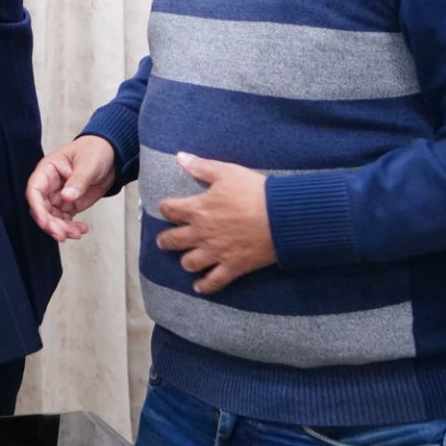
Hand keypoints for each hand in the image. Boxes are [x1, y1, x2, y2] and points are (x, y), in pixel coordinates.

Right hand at [26, 135, 117, 241]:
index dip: (37, 207)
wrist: (110, 155)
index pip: (35, 190)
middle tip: (62, 234)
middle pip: (42, 208)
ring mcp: (59, 196)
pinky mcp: (69, 204)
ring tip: (77, 233)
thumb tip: (66, 197)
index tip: (45, 222)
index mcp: (48, 170)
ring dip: (62, 228)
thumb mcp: (88, 163)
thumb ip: (78, 180)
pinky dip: (71, 228)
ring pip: (52, 217)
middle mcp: (50, 185)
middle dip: (50, 223)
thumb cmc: (95, 151)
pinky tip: (82, 230)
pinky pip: (65, 220)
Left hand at [155, 153, 274, 293]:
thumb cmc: (254, 191)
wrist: (281, 216)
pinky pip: (214, 281)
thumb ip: (201, 166)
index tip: (166, 208)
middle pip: (174, 240)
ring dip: (185, 261)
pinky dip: (205, 286)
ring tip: (184, 261)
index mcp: (198, 209)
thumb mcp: (226, 172)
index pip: (170, 210)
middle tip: (163, 241)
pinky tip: (199, 287)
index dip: (166, 208)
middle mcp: (202, 233)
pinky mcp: (233, 266)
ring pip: (190, 262)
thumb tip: (180, 157)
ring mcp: (217, 252)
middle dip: (165, 240)